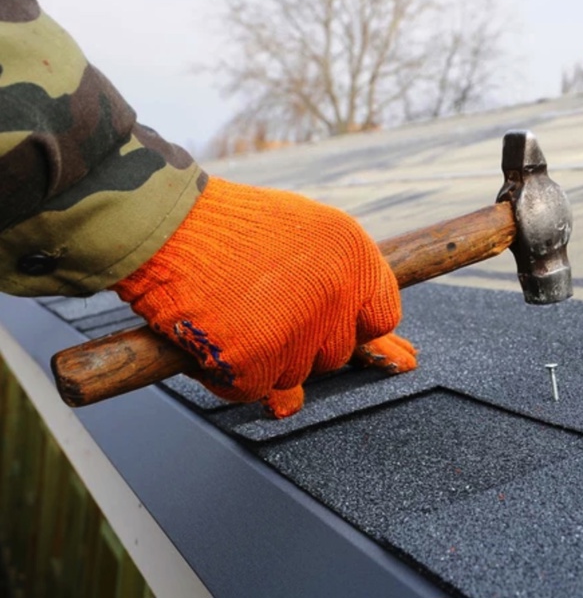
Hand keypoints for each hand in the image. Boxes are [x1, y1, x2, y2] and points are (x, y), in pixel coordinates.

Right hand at [111, 175, 416, 417]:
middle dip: (299, 344)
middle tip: (257, 309)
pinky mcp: (254, 357)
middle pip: (334, 354)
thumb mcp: (303, 236)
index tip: (319, 319)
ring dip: (261, 360)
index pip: (380, 318)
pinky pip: (252, 390)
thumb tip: (390, 359)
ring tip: (230, 314)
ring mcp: (297, 327)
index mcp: (354, 255)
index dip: (347, 325)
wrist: (162, 221)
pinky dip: (226, 376)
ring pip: (293, 377)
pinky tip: (209, 337)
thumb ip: (341, 291)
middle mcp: (336, 291)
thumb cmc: (228, 229)